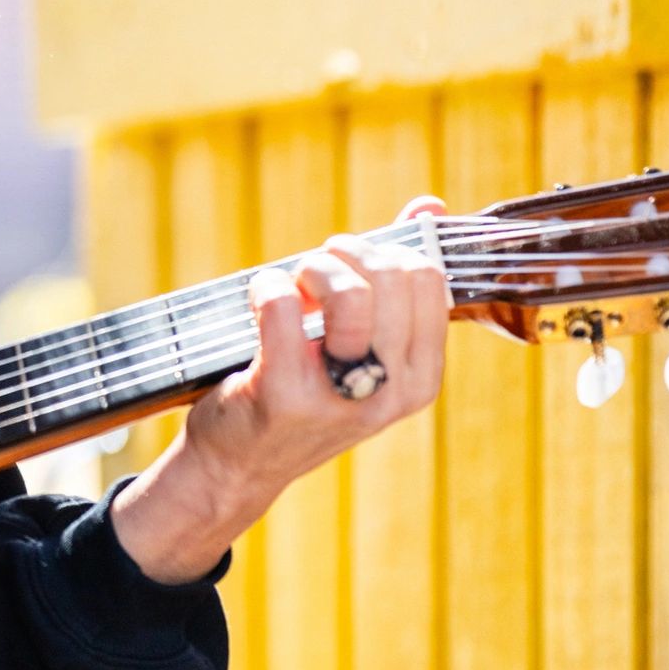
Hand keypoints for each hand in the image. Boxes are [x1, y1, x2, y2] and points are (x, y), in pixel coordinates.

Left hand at [110, 194, 451, 583]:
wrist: (239, 463)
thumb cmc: (303, 389)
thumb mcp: (361, 344)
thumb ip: (395, 279)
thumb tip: (429, 206)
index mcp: (420, 378)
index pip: (428, 280)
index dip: (384, 252)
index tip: (351, 263)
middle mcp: (390, 391)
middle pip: (391, 277)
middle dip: (345, 254)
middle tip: (313, 270)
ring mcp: (340, 396)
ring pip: (348, 291)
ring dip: (312, 268)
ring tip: (293, 283)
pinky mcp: (285, 395)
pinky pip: (282, 307)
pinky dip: (266, 286)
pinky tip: (258, 298)